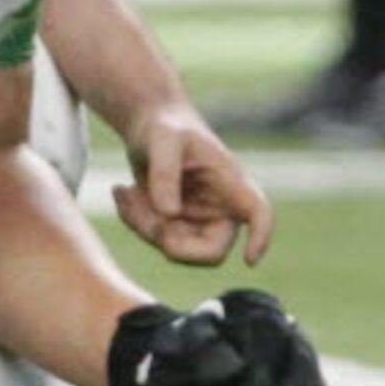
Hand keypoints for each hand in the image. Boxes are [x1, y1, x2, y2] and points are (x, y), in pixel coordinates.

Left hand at [109, 290, 337, 385]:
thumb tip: (237, 364)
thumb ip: (195, 349)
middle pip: (303, 364)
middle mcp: (283, 330)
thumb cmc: (166, 359)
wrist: (167, 376)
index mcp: (251, 307)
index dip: (267, 374)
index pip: (275, 335)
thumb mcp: (167, 351)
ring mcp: (296, 368)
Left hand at [115, 102, 274, 266]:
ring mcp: (198, 220)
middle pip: (212, 252)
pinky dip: (134, 221)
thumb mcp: (162, 139)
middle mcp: (221, 208)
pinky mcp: (175, 225)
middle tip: (142, 217)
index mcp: (232, 183)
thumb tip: (169, 214)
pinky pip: (156, 240)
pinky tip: (123, 193)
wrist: (148, 126)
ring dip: (144, 226)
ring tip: (124, 191)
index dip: (261, 238)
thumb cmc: (164, 125)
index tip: (249, 260)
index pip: (258, 214)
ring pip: (175, 249)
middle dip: (171, 242)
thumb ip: (165, 173)